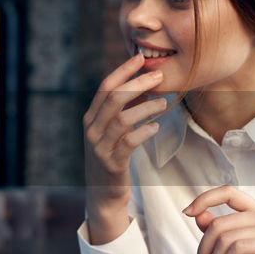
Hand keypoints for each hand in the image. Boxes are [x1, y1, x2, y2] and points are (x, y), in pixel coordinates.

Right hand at [83, 53, 167, 242]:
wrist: (102, 195)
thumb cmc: (112, 158)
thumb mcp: (112, 132)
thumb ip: (123, 110)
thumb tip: (144, 84)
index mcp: (91, 118)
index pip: (105, 87)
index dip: (123, 71)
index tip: (139, 58)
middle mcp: (92, 130)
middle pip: (113, 98)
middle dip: (137, 84)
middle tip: (159, 76)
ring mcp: (99, 148)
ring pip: (122, 119)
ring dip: (145, 108)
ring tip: (164, 103)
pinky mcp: (111, 164)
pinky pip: (128, 143)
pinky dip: (143, 132)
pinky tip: (156, 127)